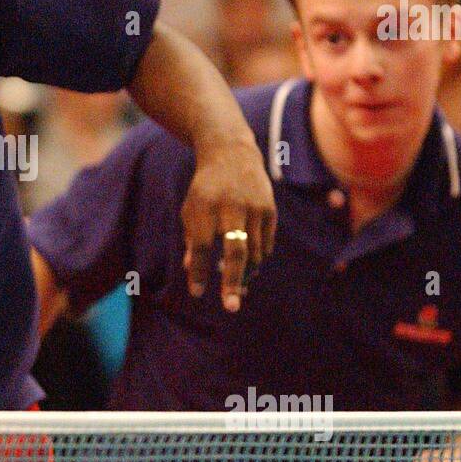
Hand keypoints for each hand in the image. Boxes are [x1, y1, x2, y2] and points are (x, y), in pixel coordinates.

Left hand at [181, 130, 275, 310]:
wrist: (231, 154)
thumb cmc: (205, 189)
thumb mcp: (191, 209)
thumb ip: (192, 240)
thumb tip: (192, 271)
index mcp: (204, 208)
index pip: (201, 247)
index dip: (199, 271)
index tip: (197, 293)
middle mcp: (231, 207)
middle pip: (234, 251)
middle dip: (232, 281)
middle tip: (232, 306)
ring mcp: (253, 208)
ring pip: (253, 252)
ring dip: (246, 273)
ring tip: (239, 286)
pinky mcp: (269, 209)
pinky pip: (265, 244)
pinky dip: (257, 258)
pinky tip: (250, 263)